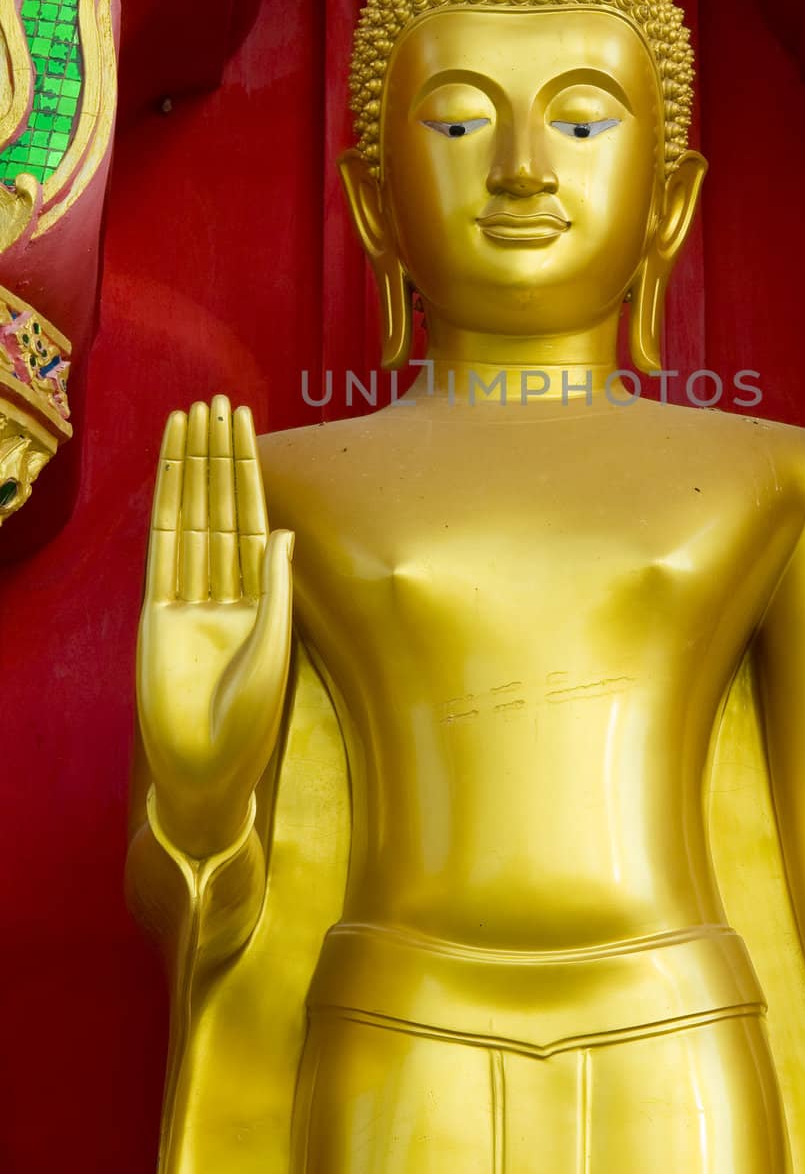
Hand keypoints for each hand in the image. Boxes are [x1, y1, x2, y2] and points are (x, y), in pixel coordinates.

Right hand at [137, 396, 293, 858]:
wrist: (204, 771)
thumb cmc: (249, 723)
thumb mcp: (273, 648)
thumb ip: (275, 588)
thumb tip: (282, 530)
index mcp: (260, 594)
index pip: (251, 516)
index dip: (248, 470)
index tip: (243, 425)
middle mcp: (224, 585)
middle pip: (219, 505)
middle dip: (218, 455)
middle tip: (216, 401)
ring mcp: (187, 594)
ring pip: (190, 516)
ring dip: (191, 468)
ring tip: (190, 417)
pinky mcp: (154, 611)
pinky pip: (160, 548)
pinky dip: (164, 508)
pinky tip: (169, 472)